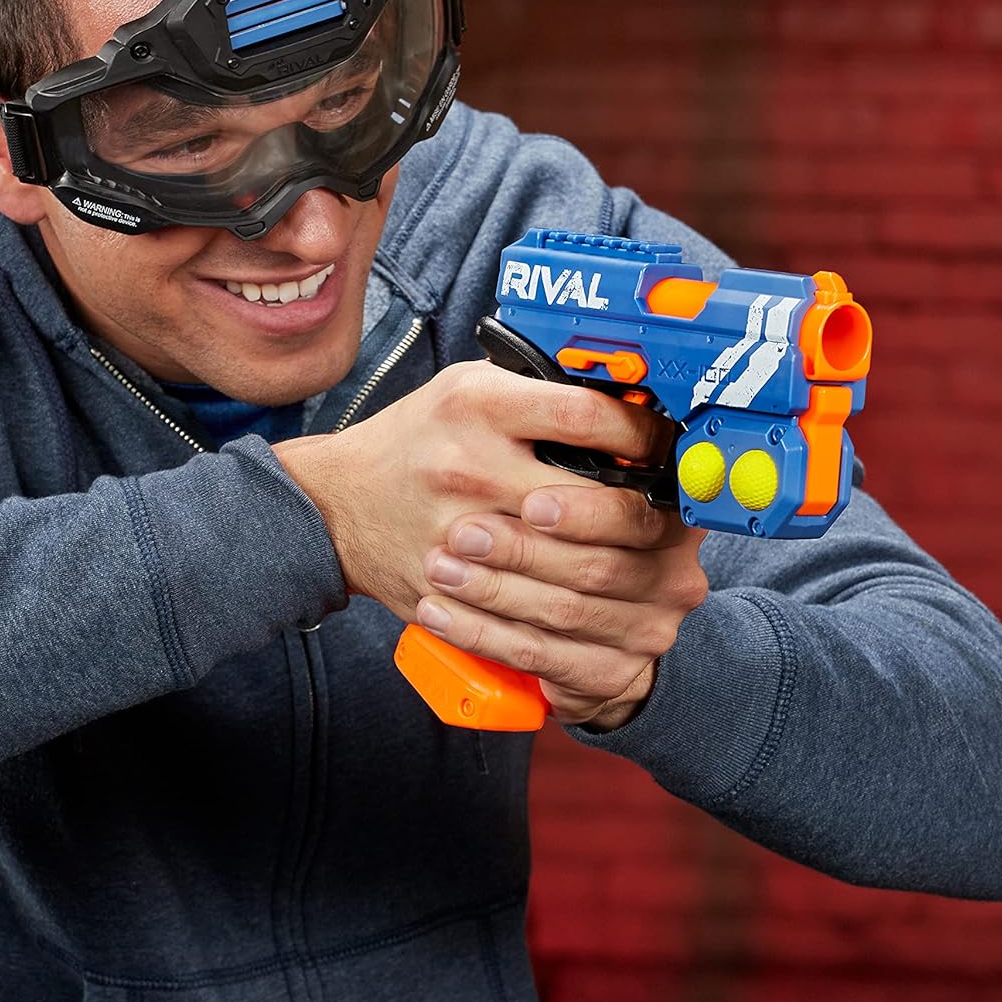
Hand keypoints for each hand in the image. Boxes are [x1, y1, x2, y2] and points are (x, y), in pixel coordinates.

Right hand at [274, 360, 674, 624]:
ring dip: (622, 568)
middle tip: (665, 514)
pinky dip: (574, 614)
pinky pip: (530, 611)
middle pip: (591, 502)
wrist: (335, 503)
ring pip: (571, 568)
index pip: (586, 415)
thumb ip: (539, 392)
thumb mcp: (470, 387)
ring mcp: (459, 535)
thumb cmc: (416, 439)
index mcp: (479, 406)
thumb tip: (625, 399)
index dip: (640, 432)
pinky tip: (600, 603)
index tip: (661, 443)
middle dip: (643, 514)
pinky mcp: (452, 588)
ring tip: (644, 560)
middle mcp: (470, 467)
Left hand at [417, 482, 707, 728]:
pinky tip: (441, 612)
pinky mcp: (611, 672)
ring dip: (494, 590)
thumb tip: (543, 417)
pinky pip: (538, 655)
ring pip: (563, 612)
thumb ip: (582, 459)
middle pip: (596, 566)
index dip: (583, 511)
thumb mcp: (590, 482)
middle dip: (522, 550)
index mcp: (674, 518)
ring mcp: (648, 630)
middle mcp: (674, 576)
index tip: (532, 502)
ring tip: (443, 567)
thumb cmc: (573, 532)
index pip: (637, 512)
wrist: (585, 616)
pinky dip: (481, 633)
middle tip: (464, 533)